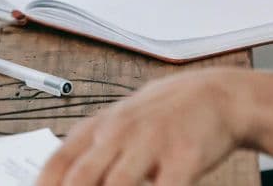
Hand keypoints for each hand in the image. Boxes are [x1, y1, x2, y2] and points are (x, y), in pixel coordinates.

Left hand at [35, 69, 251, 185]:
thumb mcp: (118, 126)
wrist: (215, 95)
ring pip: (117, 185)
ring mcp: (151, 142)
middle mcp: (119, 132)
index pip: (57, 164)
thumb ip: (90, 154)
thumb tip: (58, 181)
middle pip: (81, 177)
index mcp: (97, 127)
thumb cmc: (160, 118)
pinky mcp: (183, 156)